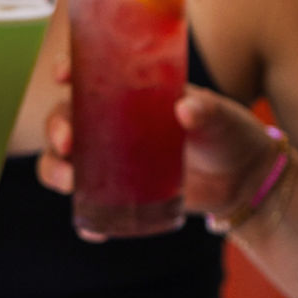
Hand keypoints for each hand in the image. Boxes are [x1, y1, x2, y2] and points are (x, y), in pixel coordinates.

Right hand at [37, 83, 282, 225]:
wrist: (242, 180)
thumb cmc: (229, 134)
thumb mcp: (220, 117)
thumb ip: (206, 110)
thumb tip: (184, 108)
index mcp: (135, 90)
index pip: (92, 73)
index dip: (69, 69)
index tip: (62, 73)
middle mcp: (115, 120)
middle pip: (67, 116)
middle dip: (56, 126)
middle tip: (67, 141)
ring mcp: (114, 157)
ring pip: (66, 158)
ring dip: (55, 168)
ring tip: (69, 181)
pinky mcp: (121, 191)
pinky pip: (90, 201)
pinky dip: (84, 215)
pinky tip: (93, 229)